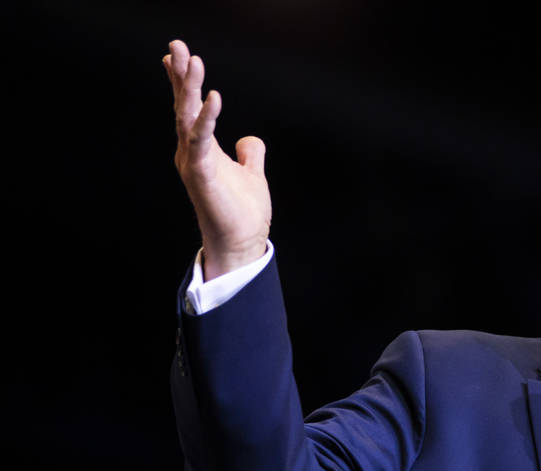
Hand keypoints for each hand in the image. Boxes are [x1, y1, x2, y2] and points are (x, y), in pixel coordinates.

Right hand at [164, 40, 270, 278]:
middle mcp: (191, 152)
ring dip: (188, 88)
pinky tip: (214, 96)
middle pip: (182, 107)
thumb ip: (249, 154)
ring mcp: (193, 162)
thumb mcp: (251, 174)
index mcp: (201, 150)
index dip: (183, 83)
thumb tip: (249, 139)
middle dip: (180, 75)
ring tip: (191, 60)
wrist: (241, 243)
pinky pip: (202, 139)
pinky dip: (207, 117)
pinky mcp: (202, 174)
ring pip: (186, 117)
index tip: (178, 56)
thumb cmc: (242, 212)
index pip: (189, 110)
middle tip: (177, 45)